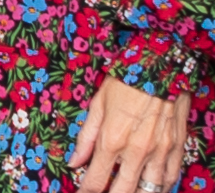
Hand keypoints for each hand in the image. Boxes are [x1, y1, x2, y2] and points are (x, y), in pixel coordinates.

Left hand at [68, 73, 188, 191]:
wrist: (159, 69)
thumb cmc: (124, 83)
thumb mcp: (96, 105)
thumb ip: (86, 138)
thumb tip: (74, 162)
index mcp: (112, 140)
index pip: (96, 179)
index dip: (86, 191)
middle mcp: (136, 151)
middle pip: (124, 190)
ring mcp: (159, 152)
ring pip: (150, 189)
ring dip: (138, 192)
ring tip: (128, 190)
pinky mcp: (176, 149)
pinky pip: (170, 177)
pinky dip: (161, 185)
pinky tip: (152, 185)